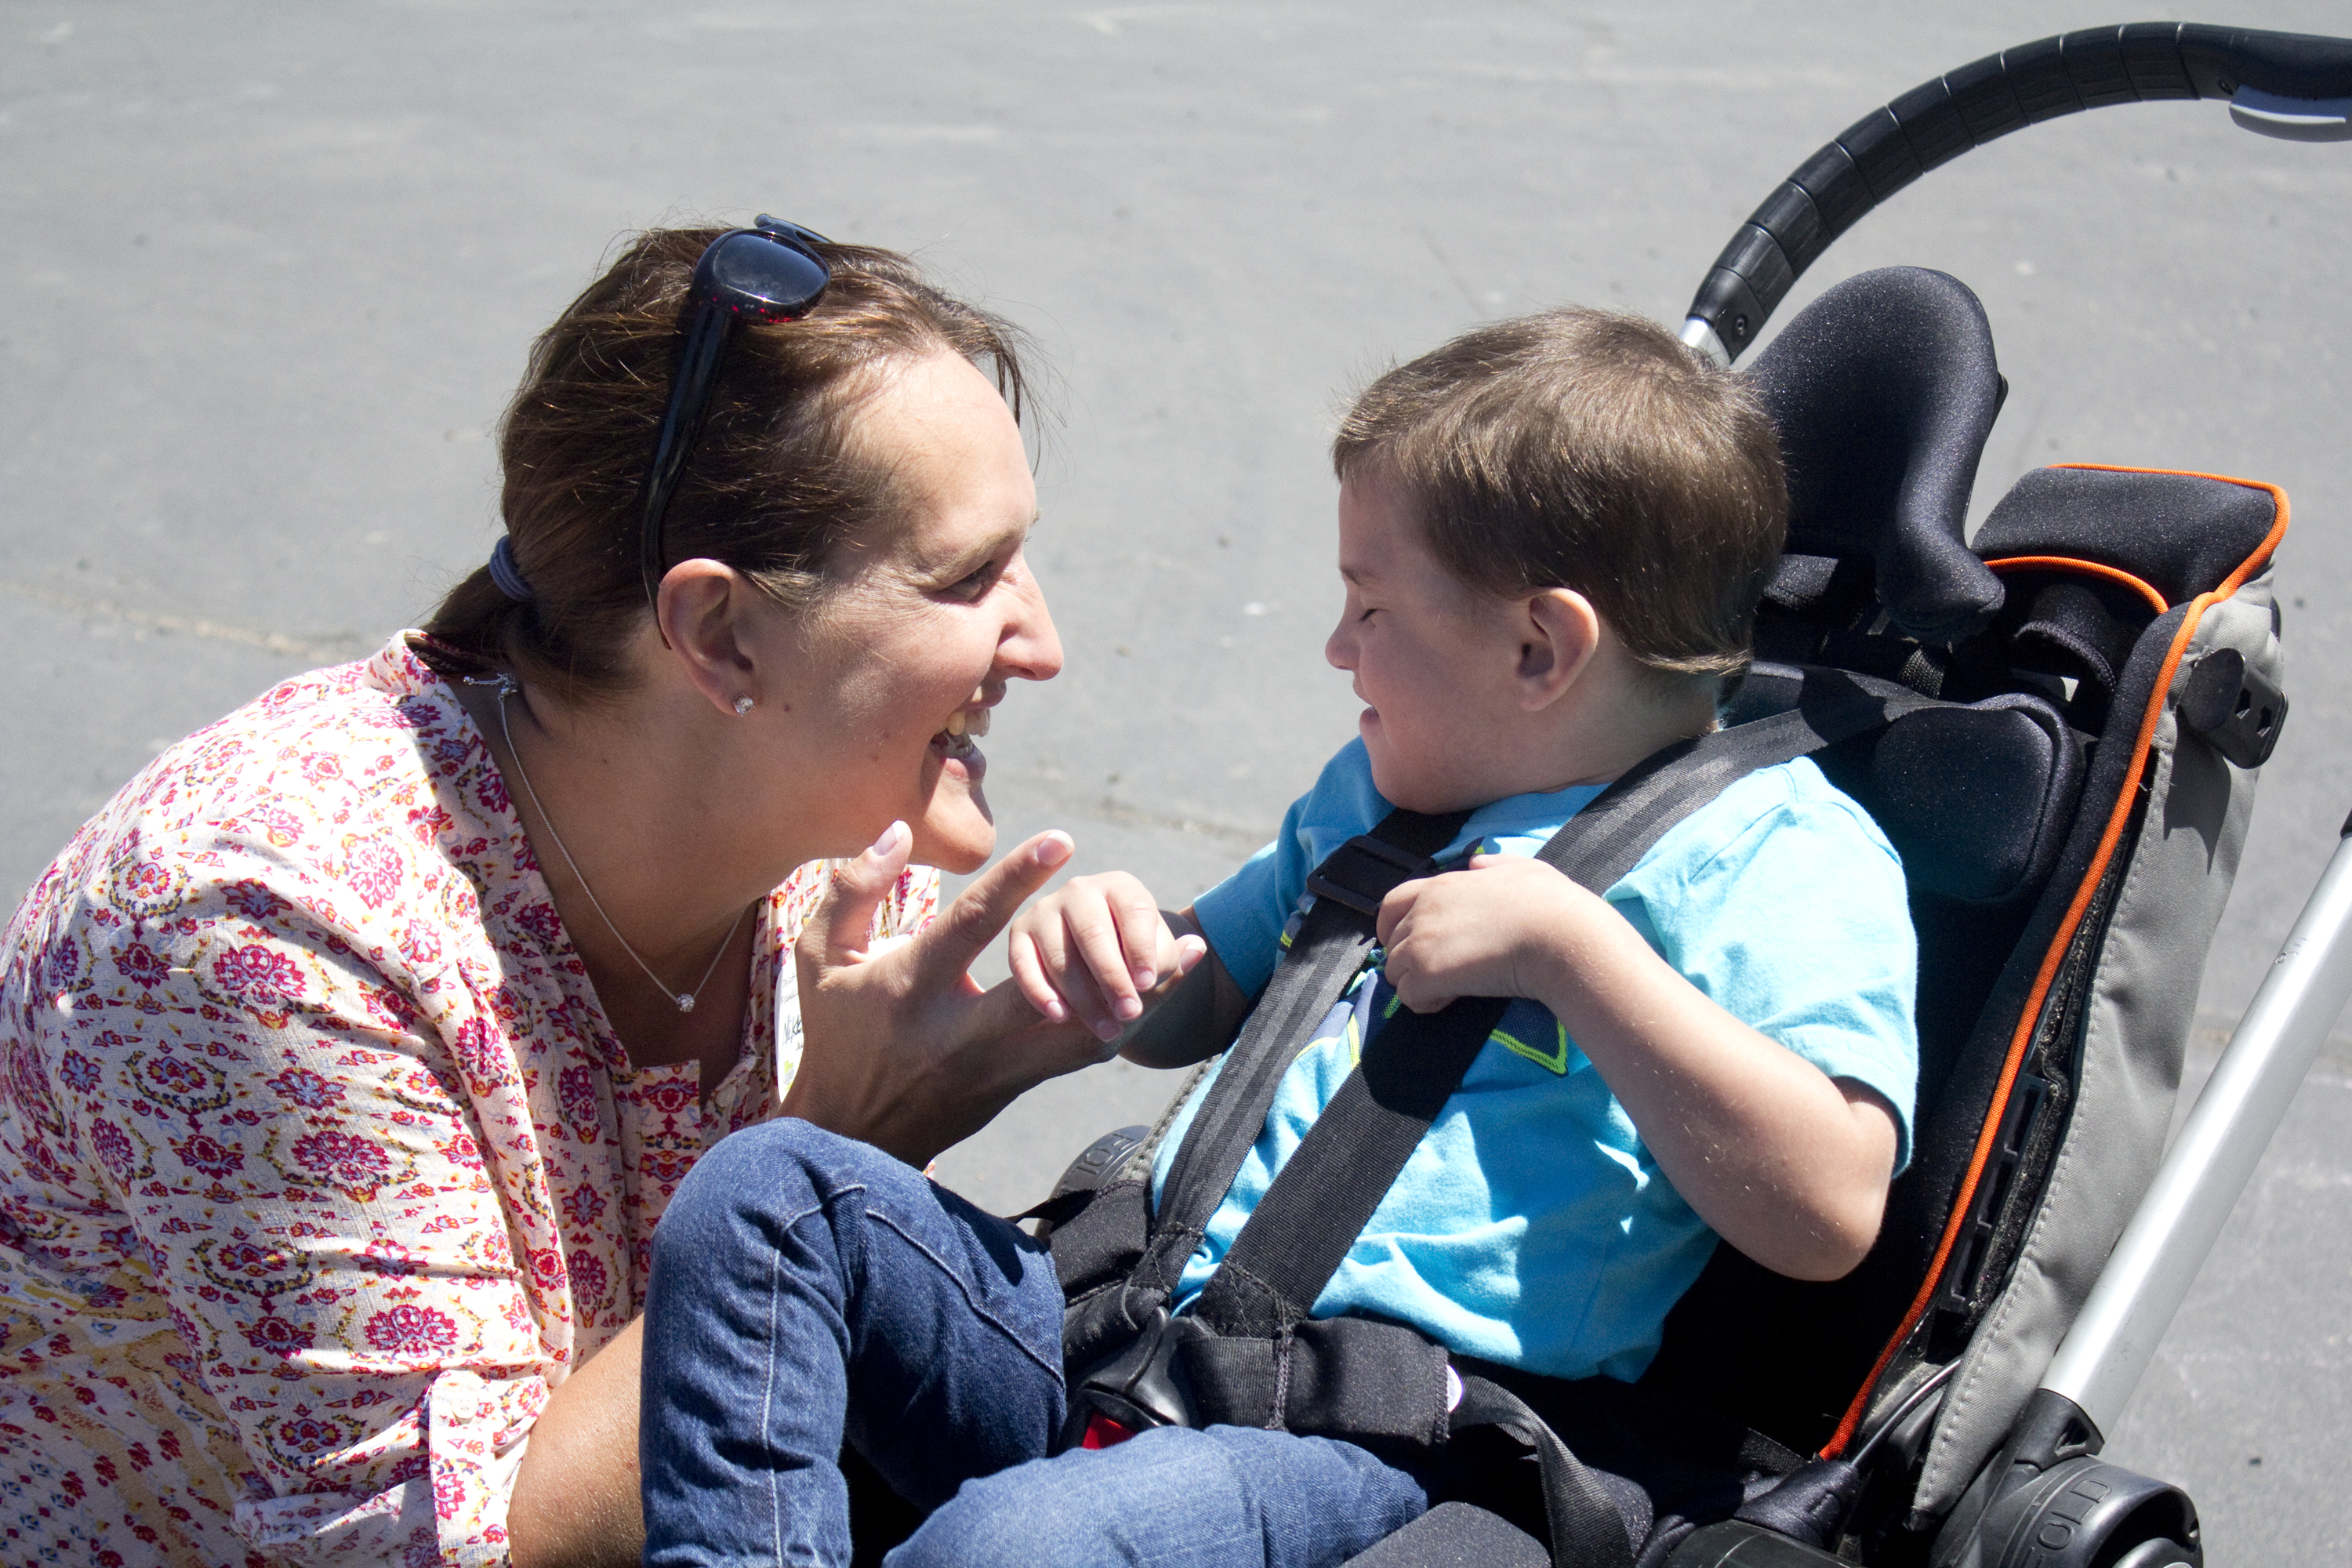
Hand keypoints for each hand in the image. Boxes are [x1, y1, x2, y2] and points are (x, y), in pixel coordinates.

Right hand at [786, 823, 1168, 1166]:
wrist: (847, 1136)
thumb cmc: (836, 1032)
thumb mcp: (823, 957)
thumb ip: (854, 887)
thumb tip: (896, 830)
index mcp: (913, 987)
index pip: (973, 927)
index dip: (1016, 882)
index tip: (1062, 841)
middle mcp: (961, 1032)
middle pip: (1049, 996)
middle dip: (1108, 961)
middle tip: (1161, 924)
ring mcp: (994, 1069)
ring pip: (1079, 1038)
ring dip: (1140, 1000)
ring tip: (1186, 957)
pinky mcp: (1014, 1088)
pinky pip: (1076, 1057)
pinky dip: (1123, 1024)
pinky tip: (1163, 994)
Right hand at [1006, 872, 1206, 1043]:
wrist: (1096, 969)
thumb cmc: (1134, 963)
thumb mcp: (1157, 964)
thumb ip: (1173, 962)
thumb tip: (1196, 949)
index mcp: (1121, 888)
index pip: (1133, 912)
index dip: (1141, 948)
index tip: (1148, 983)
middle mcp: (1080, 890)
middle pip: (1094, 932)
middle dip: (1112, 977)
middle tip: (1129, 1013)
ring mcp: (1045, 910)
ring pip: (1061, 954)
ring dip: (1084, 996)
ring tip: (1106, 1029)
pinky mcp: (1019, 936)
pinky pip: (1023, 964)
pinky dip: (1040, 992)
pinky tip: (1061, 1016)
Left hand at [1375, 854, 1592, 1013]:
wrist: (1557, 935)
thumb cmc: (1548, 903)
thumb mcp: (1522, 868)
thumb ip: (1494, 864)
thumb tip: (1477, 862)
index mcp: (1441, 885)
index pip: (1391, 903)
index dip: (1394, 926)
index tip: (1411, 944)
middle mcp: (1422, 911)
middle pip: (1393, 943)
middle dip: (1410, 960)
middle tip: (1440, 973)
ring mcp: (1420, 942)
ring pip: (1396, 972)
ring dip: (1418, 983)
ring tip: (1449, 989)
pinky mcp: (1427, 974)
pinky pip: (1408, 997)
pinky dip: (1425, 1002)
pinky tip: (1451, 1000)